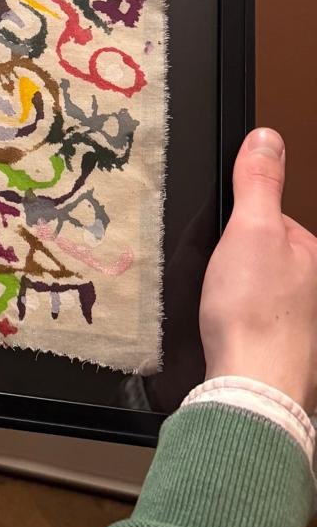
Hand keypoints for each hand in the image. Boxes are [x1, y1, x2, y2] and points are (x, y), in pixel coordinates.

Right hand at [199, 128, 316, 409]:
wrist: (250, 387)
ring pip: (254, 293)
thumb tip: (267, 139)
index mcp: (312, 255)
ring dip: (232, 298)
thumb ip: (258, 183)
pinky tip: (222, 330)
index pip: (271, 220)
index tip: (224, 240)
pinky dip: (233, 324)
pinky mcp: (277, 351)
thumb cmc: (255, 314)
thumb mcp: (251, 228)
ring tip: (218, 306)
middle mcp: (312, 290)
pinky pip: (248, 323)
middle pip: (261, 259)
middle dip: (234, 265)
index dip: (239, 225)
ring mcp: (297, 323)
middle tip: (218, 277)